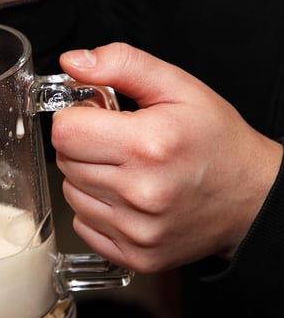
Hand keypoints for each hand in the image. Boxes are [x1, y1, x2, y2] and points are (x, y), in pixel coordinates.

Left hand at [52, 43, 282, 272]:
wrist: (252, 198)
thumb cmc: (217, 142)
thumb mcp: (179, 88)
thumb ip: (122, 65)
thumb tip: (72, 61)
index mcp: (148, 144)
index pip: (64, 131)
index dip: (75, 118)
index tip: (94, 117)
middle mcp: (141, 192)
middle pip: (64, 161)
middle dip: (83, 146)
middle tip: (117, 143)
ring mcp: (137, 230)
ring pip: (71, 193)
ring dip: (88, 178)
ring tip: (125, 171)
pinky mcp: (135, 255)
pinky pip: (84, 225)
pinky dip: (97, 210)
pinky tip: (126, 199)